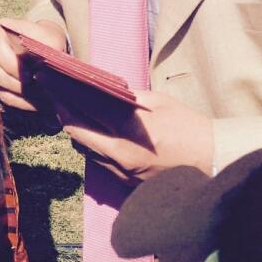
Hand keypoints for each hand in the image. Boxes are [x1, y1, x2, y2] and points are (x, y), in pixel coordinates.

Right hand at [0, 17, 66, 111]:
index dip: (13, 66)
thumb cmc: (45, 40)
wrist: (41, 45)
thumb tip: (41, 77)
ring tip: (40, 97)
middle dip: (18, 85)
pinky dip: (17, 102)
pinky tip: (33, 101)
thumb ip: (49, 53)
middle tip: (38, 89)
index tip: (31, 75)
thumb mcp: (52, 39)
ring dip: (20, 96)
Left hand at [50, 87, 213, 184]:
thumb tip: (99, 89)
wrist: (214, 162)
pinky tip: (89, 131)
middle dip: (61, 109)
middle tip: (51, 93)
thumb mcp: (158, 102)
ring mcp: (123, 171)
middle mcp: (121, 153)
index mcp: (131, 128)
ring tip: (67, 108)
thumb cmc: (189, 127)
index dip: (62, 90)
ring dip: (74, 128)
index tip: (47, 77)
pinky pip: (98, 161)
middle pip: (76, 130)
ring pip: (84, 147)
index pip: (85, 106)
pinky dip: (90, 145)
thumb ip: (126, 98)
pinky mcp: (126, 184)